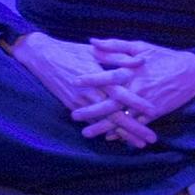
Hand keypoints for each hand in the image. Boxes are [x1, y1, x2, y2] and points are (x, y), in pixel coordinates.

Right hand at [10, 34, 151, 145]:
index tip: (154, 111)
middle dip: (134, 128)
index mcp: (98, 77)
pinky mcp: (72, 106)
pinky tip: (117, 138)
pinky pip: (91, 122)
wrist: (41, 56)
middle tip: (151, 138)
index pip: (121, 93)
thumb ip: (119, 57)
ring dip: (123, 134)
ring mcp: (80, 102)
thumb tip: (142, 61)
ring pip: (104, 122)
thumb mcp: (95, 50)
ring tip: (139, 144)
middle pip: (115, 114)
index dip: (136, 103)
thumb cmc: (71, 50)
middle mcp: (89, 92)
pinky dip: (105, 131)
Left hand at [84, 40, 194, 133]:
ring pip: (122, 117)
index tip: (74, 81)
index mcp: (133, 72)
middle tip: (73, 115)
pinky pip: (137, 124)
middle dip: (92, 110)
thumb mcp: (140, 46)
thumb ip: (115, 46)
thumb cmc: (164, 57)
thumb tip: (92, 42)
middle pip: (111, 103)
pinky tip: (110, 137)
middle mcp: (138, 89)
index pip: (108, 76)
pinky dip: (124, 132)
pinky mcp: (155, 113)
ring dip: (104, 126)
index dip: (91, 79)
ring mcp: (146, 103)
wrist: (193, 72)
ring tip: (86, 132)